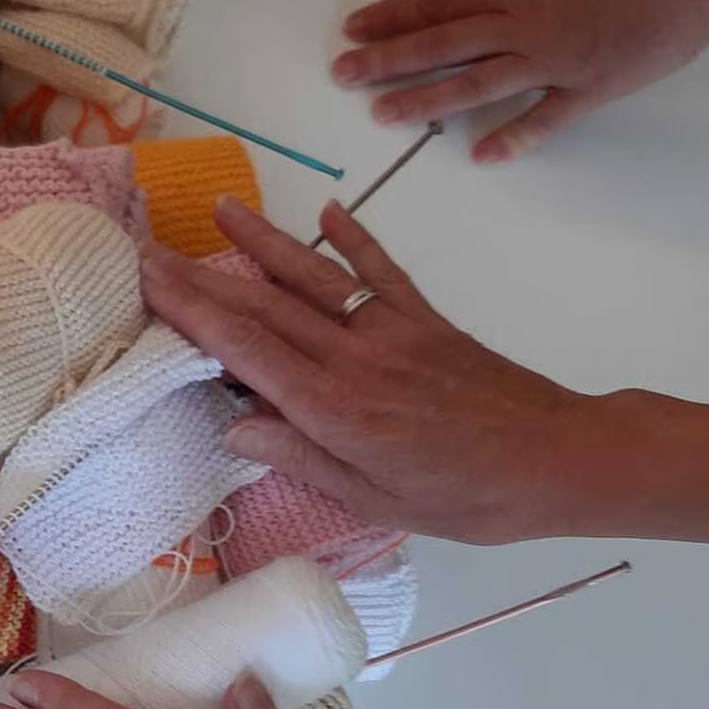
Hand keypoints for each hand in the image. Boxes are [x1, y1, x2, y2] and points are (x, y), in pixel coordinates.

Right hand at [140, 196, 601, 543]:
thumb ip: (301, 458)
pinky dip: (352, 237)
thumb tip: (232, 428)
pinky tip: (327, 211)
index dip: (191, 311)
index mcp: (333, 407)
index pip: (245, 348)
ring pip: (313, 277)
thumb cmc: (464, 497)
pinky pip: (380, 271)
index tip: (149, 280)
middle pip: (264, 306)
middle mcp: (353, 356)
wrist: (558, 461)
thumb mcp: (373, 500)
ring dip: (263, 241)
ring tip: (219, 208)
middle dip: (203, 275)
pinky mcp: (425, 319)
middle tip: (151, 249)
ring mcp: (391, 330)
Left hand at [335, 0, 708, 160]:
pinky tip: (483, 157)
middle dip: (387, 59)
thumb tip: (506, 9)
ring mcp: (557, 56)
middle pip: (443, 42)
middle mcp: (528, 20)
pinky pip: (545, 117)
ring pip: (477, 81)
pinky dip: (514, 138)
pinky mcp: (592, 85)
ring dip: (426, 100)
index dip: (394, 17)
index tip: (353, 28)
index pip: (442, 2)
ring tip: (381, 114)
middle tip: (341, 74)